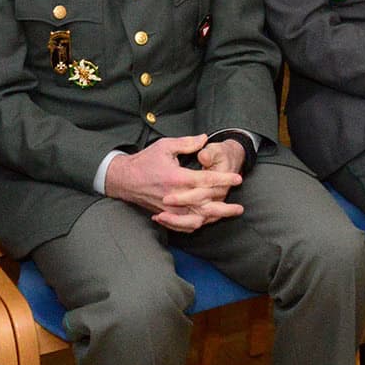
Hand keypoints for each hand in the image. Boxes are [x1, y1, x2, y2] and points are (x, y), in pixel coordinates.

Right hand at [106, 135, 243, 232]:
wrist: (124, 179)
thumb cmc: (145, 161)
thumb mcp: (165, 146)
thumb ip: (187, 143)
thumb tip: (205, 138)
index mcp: (176, 178)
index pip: (206, 180)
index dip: (224, 180)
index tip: (238, 179)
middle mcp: (175, 196)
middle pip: (204, 207)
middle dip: (224, 208)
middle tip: (240, 208)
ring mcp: (170, 209)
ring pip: (196, 219)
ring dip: (213, 218)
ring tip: (227, 215)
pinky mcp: (165, 215)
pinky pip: (183, 226)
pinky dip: (197, 225)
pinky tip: (207, 221)